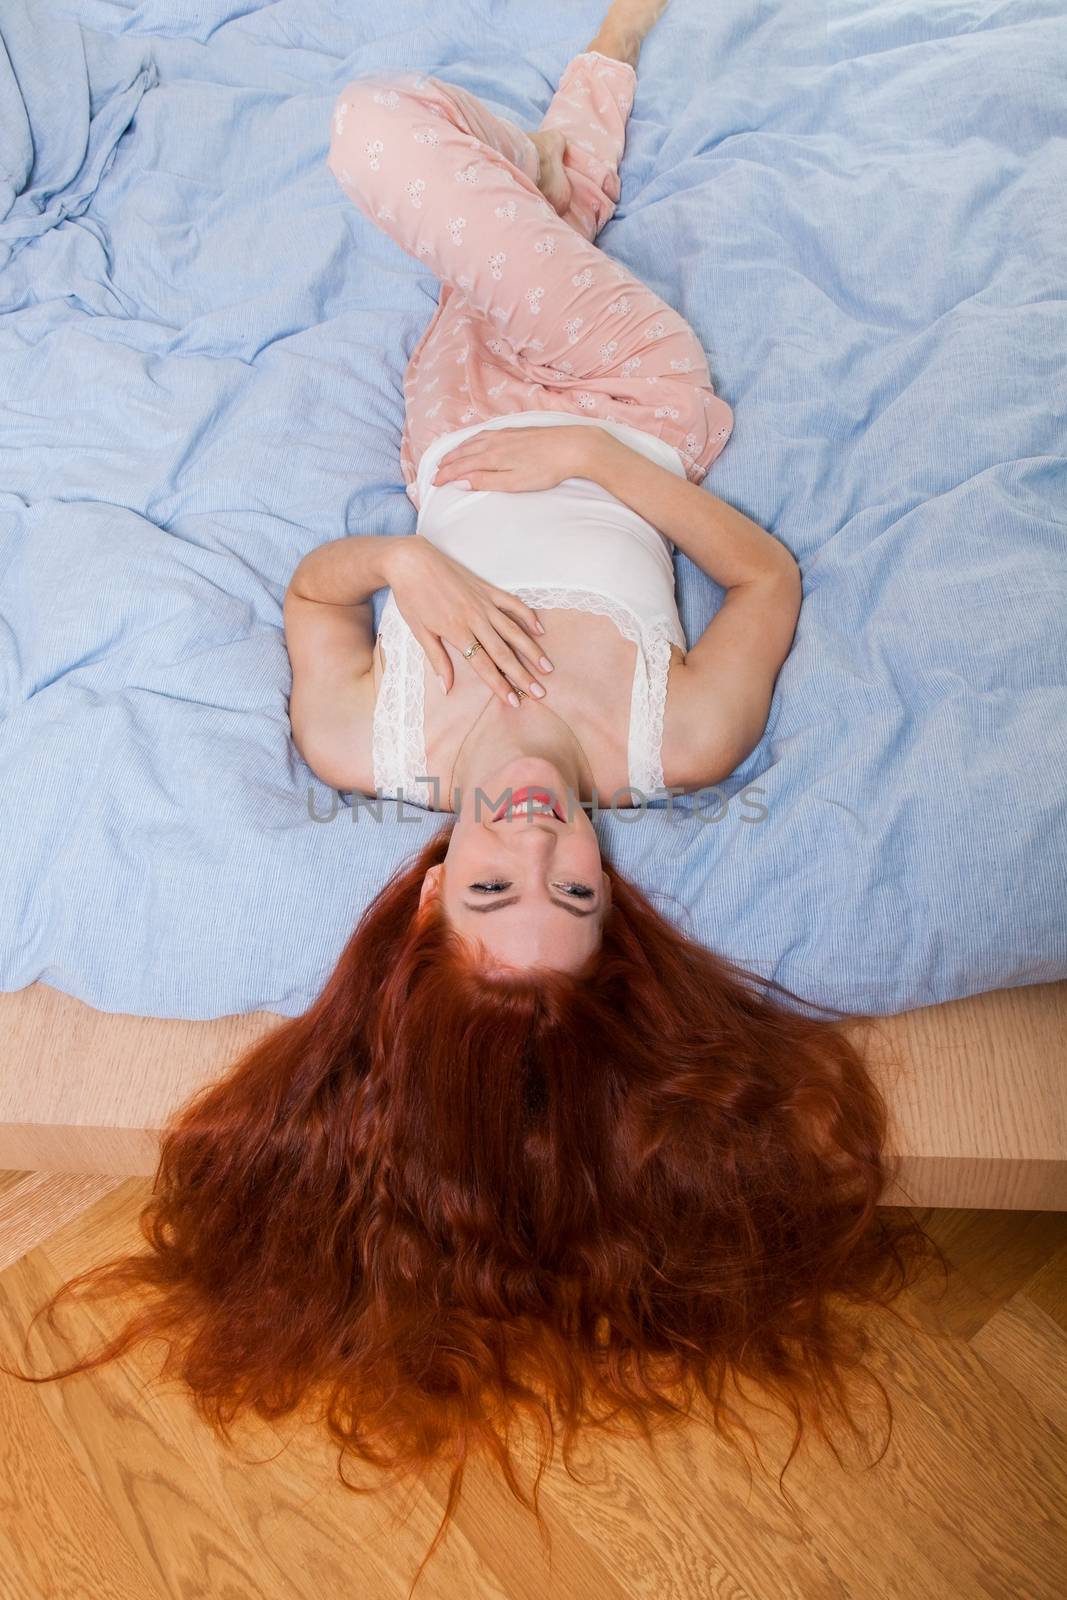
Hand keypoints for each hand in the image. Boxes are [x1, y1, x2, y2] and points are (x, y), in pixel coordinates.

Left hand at [386, 536, 552, 705]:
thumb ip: (437, 659)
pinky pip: (512, 604)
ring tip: (547, 668)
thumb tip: (447, 688)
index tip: (514, 701)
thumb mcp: (419, 631)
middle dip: (523, 674)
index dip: (500, 685)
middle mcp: (475, 618)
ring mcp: (484, 603)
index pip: (484, 665)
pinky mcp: (488, 589)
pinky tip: (540, 630)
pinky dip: (528, 616)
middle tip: (540, 692)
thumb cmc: (412, 597)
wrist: (412, 561)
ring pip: (514, 630)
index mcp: (457, 631)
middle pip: (504, 652)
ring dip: (532, 650)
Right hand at [431, 424, 598, 492]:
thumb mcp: (514, 482)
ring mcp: (505, 434)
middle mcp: (494, 442)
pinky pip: (485, 434)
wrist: (573, 446)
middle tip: (436, 471)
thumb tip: (461, 481)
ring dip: (458, 450)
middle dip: (448, 462)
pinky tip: (475, 442)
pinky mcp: (516, 431)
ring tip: (449, 457)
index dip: (446, 475)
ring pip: (473, 441)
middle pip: (464, 452)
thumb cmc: (546, 469)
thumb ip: (486, 481)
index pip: (461, 466)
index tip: (435, 483)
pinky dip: (472, 440)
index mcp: (492, 456)